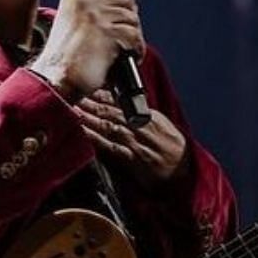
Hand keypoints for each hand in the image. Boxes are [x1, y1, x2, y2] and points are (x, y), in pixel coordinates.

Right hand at [31, 0, 141, 98]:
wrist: (56, 79)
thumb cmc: (65, 58)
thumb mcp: (71, 21)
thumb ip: (91, 8)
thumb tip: (124, 4)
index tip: (128, 10)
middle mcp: (84, 0)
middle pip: (126, 0)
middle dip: (130, 19)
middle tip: (128, 35)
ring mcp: (95, 15)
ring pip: (132, 18)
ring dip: (134, 36)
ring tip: (127, 49)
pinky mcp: (107, 32)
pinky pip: (135, 36)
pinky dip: (137, 49)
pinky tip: (132, 57)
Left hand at [74, 90, 188, 186]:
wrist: (185, 172)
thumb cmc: (172, 149)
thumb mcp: (161, 126)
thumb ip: (141, 115)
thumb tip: (121, 103)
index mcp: (149, 116)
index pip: (121, 101)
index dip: (102, 93)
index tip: (86, 85)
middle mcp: (143, 127)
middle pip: (112, 111)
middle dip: (91, 101)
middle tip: (72, 91)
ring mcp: (138, 144)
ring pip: (109, 126)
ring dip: (89, 117)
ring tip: (72, 108)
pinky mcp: (135, 160)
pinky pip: (112, 147)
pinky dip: (97, 139)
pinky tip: (84, 133)